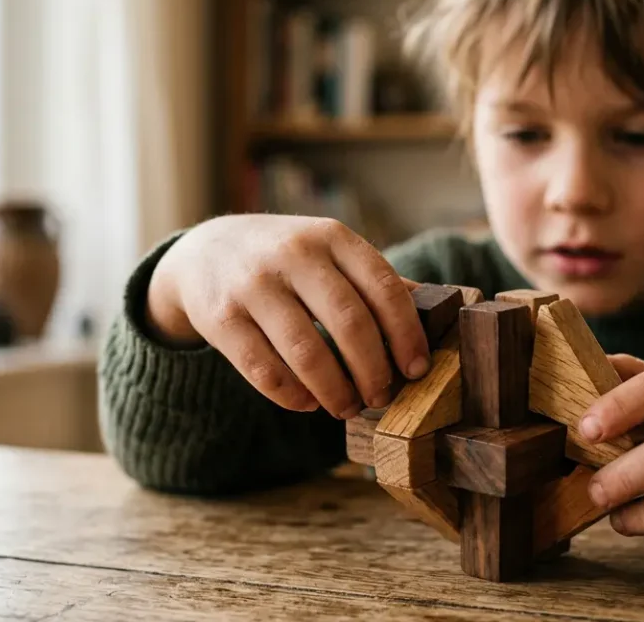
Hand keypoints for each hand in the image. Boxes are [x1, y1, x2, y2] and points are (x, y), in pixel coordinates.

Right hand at [146, 215, 430, 418]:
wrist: (205, 252)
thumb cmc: (288, 260)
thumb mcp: (330, 253)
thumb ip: (374, 281)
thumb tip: (438, 316)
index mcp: (332, 237)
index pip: (383, 287)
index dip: (406, 334)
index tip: (417, 370)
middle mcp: (293, 254)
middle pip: (349, 322)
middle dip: (373, 370)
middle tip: (382, 397)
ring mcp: (253, 285)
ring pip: (306, 352)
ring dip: (335, 391)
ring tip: (347, 407)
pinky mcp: (221, 318)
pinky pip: (264, 370)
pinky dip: (293, 396)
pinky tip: (308, 403)